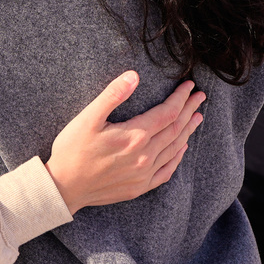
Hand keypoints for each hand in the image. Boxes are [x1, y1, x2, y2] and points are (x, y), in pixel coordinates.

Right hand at [45, 71, 204, 214]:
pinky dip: (177, 157)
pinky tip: (182, 149)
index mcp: (134, 136)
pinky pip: (166, 171)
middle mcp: (144, 156)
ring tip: (198, 117)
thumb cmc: (72, 150)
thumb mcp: (87, 118)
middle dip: (189, 110)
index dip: (181, 98)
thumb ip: (112, 95)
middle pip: (175, 129)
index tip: (189, 86)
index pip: (168, 113)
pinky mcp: (139, 187)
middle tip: (200, 97)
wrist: (63, 187)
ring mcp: (143, 174)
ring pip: (174, 149)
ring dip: (188, 131)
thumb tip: (134, 76)